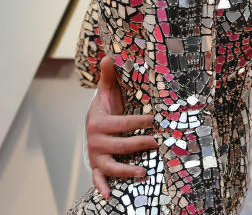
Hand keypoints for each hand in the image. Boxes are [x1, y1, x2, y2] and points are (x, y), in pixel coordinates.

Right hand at [87, 55, 157, 197]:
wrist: (92, 124)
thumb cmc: (105, 108)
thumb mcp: (106, 92)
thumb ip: (108, 76)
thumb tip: (108, 56)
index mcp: (98, 122)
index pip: (123, 123)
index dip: (141, 122)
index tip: (157, 120)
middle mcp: (95, 140)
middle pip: (121, 145)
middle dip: (141, 144)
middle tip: (160, 142)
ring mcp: (96, 155)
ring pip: (111, 165)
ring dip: (126, 170)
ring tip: (143, 171)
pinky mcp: (97, 166)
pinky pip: (98, 178)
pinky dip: (102, 187)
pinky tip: (110, 195)